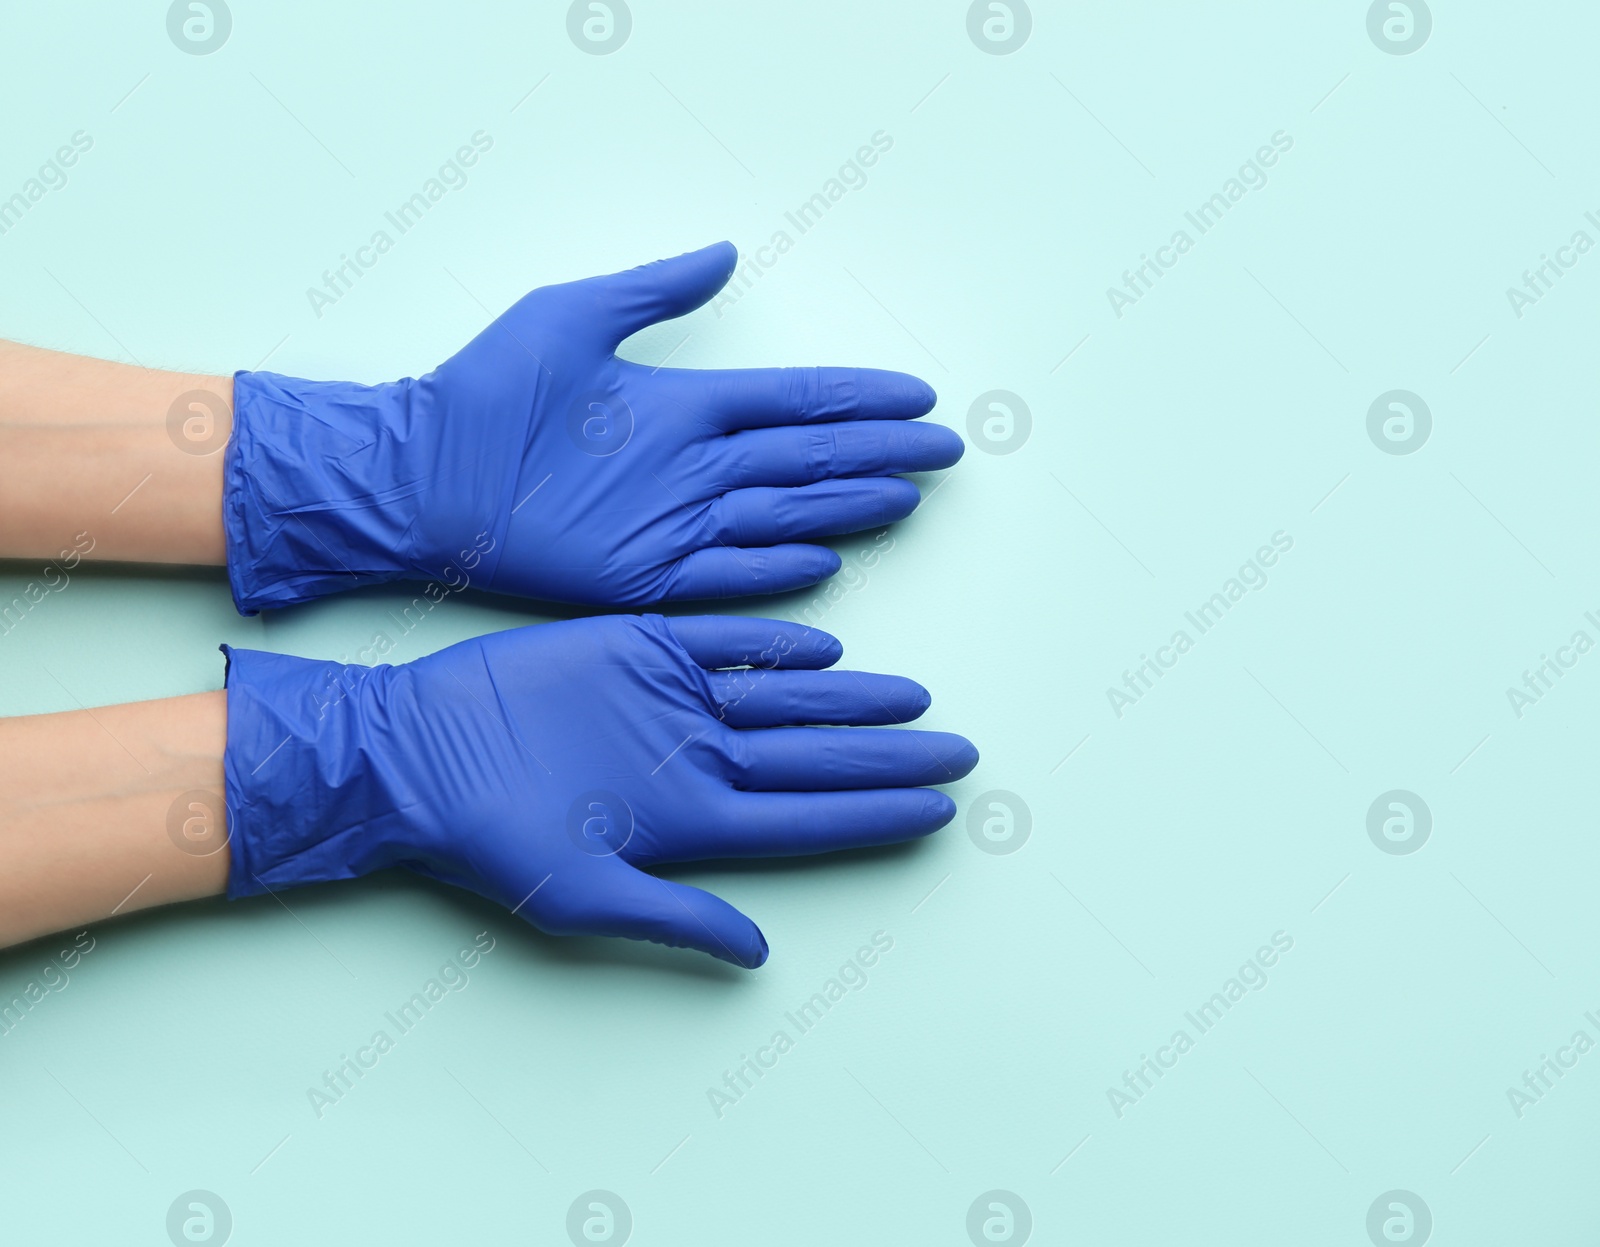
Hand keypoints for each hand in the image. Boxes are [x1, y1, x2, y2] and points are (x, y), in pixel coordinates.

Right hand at [222, 615, 976, 966]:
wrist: (421, 751)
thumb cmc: (490, 839)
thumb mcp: (582, 896)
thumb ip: (677, 917)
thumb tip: (759, 953)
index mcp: (693, 821)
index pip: (810, 820)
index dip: (877, 816)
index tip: (942, 812)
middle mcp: (698, 759)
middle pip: (815, 758)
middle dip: (891, 758)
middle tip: (962, 750)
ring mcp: (674, 702)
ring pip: (787, 698)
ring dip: (851, 700)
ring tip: (917, 700)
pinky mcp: (641, 650)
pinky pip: (724, 643)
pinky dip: (776, 642)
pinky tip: (827, 646)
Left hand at [225, 242, 961, 612]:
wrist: (419, 471)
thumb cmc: (485, 390)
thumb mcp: (570, 315)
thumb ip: (654, 289)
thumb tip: (726, 251)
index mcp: (684, 404)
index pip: (793, 399)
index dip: (857, 397)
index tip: (915, 394)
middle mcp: (693, 464)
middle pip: (807, 456)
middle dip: (877, 452)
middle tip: (942, 450)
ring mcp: (673, 519)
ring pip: (781, 511)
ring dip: (845, 505)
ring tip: (906, 495)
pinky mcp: (642, 571)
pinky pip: (725, 570)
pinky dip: (775, 567)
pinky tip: (825, 558)